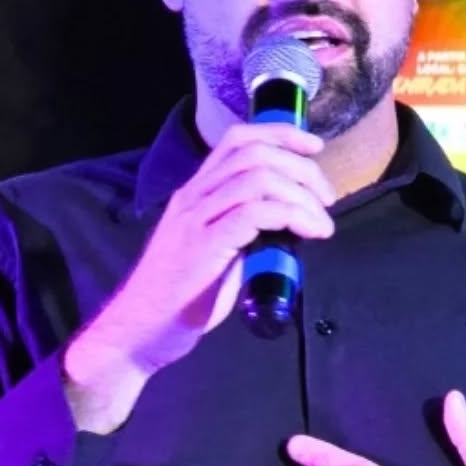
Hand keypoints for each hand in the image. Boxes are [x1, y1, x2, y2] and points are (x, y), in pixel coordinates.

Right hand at [64, 122, 334, 431]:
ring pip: (258, 179)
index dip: (280, 134)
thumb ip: (241, 232)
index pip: (237, 141)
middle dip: (301, 168)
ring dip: (301, 195)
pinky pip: (254, 214)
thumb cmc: (177, 299)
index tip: (314, 148)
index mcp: (195, 193)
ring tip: (321, 223)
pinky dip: (291, 216)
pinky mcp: (204, 247)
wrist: (140, 331)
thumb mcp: (212, 252)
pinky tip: (309, 233)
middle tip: (326, 198)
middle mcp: (193, 197)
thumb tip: (284, 228)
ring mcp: (196, 220)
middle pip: (254, 154)